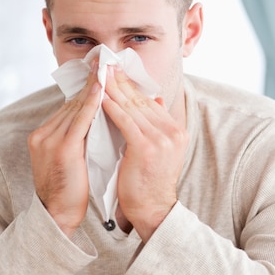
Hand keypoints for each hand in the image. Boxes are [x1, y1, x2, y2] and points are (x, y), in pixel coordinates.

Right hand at [28, 63, 100, 237]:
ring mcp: (50, 140)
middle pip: (72, 102)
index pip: (70, 106)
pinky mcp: (61, 149)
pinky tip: (102, 90)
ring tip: (106, 68)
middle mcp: (44, 133)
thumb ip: (81, 137)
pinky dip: (91, 104)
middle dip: (91, 82)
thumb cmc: (72, 189)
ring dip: (93, 87)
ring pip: (76, 107)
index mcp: (46, 134)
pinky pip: (80, 121)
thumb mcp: (75, 157)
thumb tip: (101, 119)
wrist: (59, 215)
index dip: (87, 89)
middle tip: (105, 61)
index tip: (101, 71)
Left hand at [102, 65, 187, 241]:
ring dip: (113, 89)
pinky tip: (99, 97)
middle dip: (121, 81)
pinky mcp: (146, 147)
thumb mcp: (160, 150)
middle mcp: (172, 131)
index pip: (149, 102)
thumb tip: (154, 98)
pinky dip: (111, 107)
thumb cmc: (149, 183)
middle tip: (105, 65)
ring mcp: (161, 139)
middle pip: (141, 100)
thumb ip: (157, 125)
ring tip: (99, 75)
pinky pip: (125, 121)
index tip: (115, 72)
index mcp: (176, 130)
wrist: (153, 209)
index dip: (131, 86)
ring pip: (132, 107)